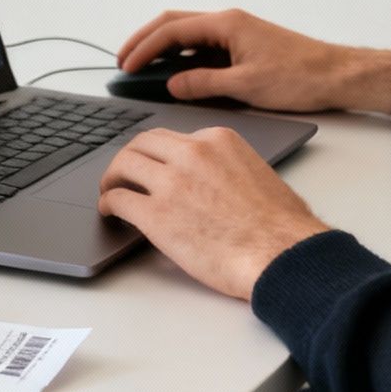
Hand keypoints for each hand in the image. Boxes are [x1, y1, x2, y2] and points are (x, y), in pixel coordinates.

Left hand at [97, 126, 328, 299]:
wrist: (281, 253)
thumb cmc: (281, 225)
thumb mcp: (258, 173)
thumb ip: (229, 168)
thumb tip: (215, 183)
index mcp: (218, 140)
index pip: (174, 138)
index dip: (159, 154)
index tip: (154, 166)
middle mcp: (192, 153)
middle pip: (143, 143)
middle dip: (129, 157)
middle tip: (123, 174)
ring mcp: (171, 182)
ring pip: (124, 163)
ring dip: (112, 176)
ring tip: (110, 190)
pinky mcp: (156, 214)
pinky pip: (119, 199)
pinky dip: (109, 203)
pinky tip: (111, 212)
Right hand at [117, 9, 390, 113]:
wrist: (336, 76)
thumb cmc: (299, 77)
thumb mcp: (246, 86)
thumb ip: (204, 84)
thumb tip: (172, 84)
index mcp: (227, 24)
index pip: (172, 30)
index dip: (144, 48)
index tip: (126, 67)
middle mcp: (228, 23)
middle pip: (174, 25)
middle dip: (145, 42)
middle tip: (123, 63)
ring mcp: (236, 34)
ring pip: (188, 36)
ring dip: (163, 50)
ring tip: (141, 70)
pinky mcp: (243, 48)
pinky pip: (203, 48)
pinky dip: (183, 59)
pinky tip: (174, 76)